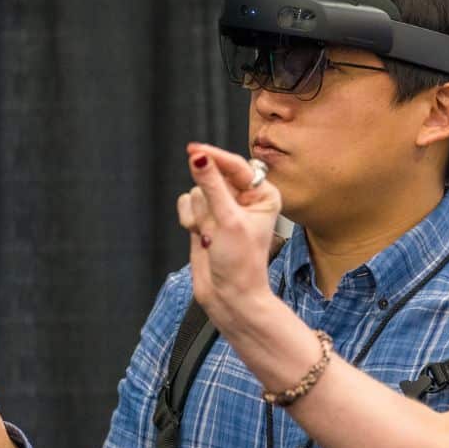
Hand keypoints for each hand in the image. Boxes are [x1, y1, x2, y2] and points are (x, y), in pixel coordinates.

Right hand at [178, 142, 281, 330]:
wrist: (229, 297)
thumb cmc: (241, 264)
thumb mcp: (228, 220)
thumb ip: (211, 185)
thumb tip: (199, 157)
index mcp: (262, 194)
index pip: (236, 166)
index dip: (214, 158)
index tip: (194, 150)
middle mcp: (244, 199)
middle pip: (212, 177)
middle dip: (208, 199)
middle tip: (215, 223)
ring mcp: (223, 209)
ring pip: (197, 190)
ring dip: (198, 213)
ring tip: (209, 234)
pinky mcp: (205, 219)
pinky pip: (186, 203)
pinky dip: (188, 218)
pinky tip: (200, 235)